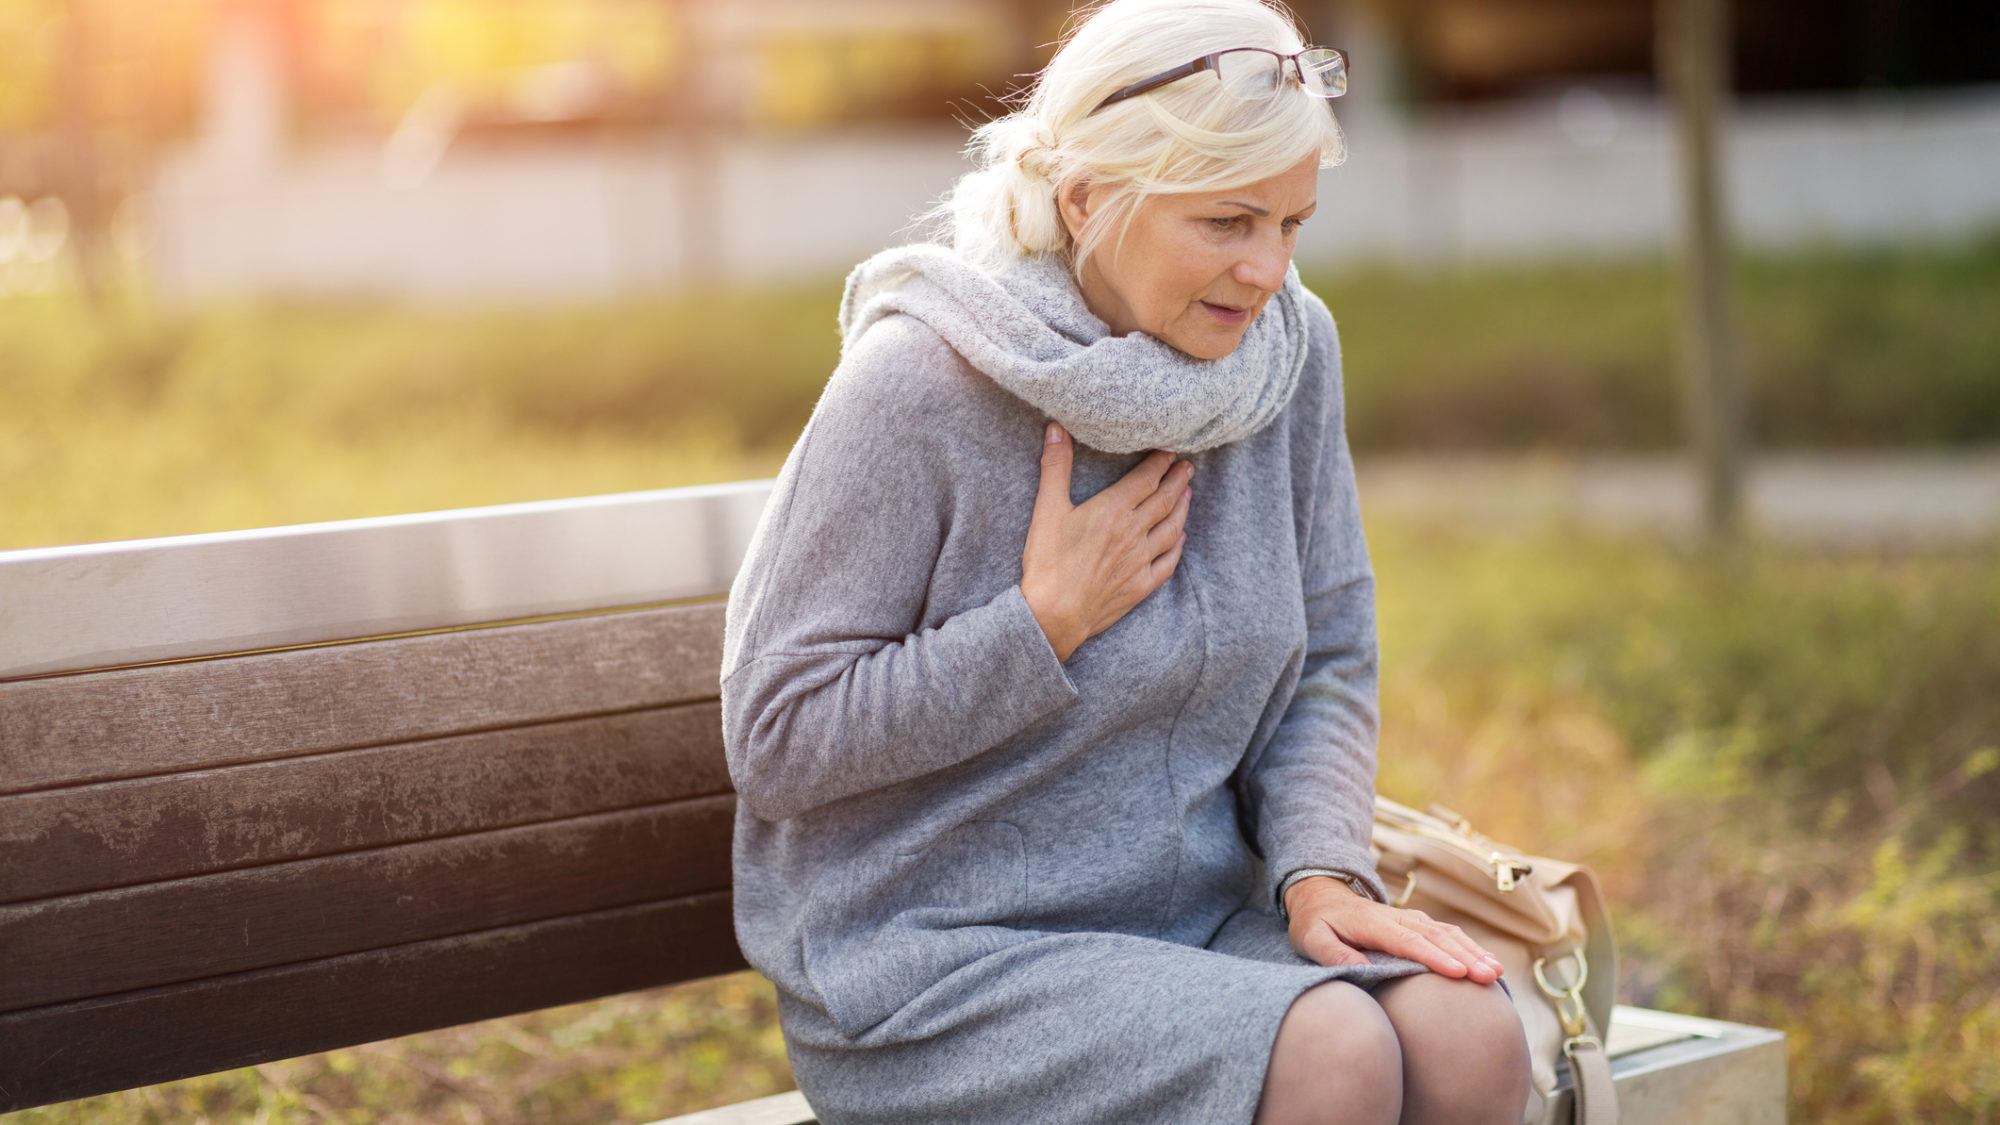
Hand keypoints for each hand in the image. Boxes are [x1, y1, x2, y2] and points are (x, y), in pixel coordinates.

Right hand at [1021, 421, 1190, 660]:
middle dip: (1178, 480)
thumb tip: (1057, 427)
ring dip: (1182, 508)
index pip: (1146, 478)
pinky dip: (1177, 546)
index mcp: (1114, 510)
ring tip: (1188, 494)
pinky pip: (1168, 562)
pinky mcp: (1141, 585)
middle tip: (1188, 466)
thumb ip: (1056, 466)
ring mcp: (1141, 560)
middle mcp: (1134, 532)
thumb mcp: (1047, 509)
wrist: (1055, 614)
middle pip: (1164, 499)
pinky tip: (1180, 539)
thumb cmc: (1048, 562)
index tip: (1170, 451)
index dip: (1160, 462)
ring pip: (1171, 527)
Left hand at [1284, 877, 1506, 984]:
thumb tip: (1359, 970)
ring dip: (1472, 951)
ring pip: (1447, 933)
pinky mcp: (1416, 924)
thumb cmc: (1316, 924)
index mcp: (1374, 924)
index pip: (1408, 941)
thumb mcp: (1312, 939)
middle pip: (1436, 937)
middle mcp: (1397, 918)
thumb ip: (1333, 953)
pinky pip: (1447, 933)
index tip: (1459, 973)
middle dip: (1465, 956)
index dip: (1434, 957)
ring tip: (1495, 972)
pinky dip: (1469, 946)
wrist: (1320, 897)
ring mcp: (1409, 919)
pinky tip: (1486, 961)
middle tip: (1489, 976)